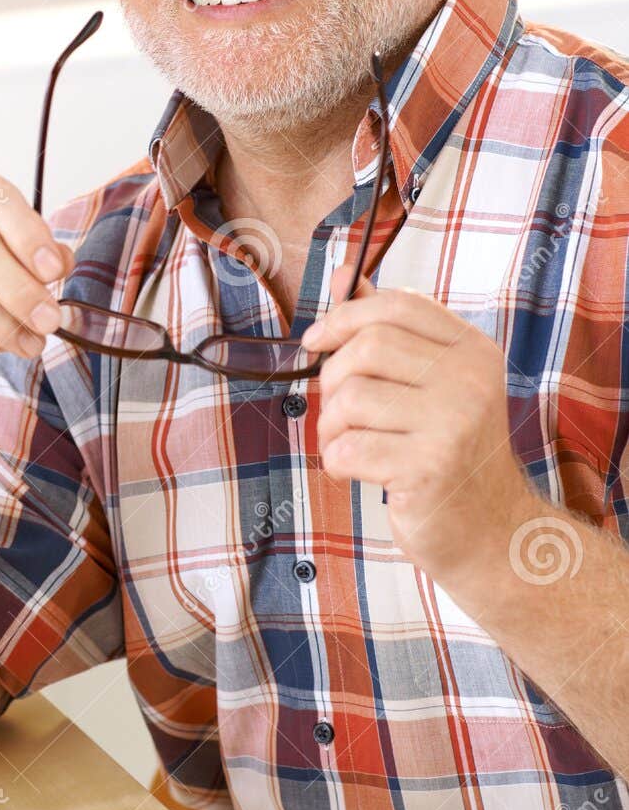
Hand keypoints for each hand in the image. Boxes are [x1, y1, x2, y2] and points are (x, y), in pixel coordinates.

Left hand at [301, 264, 531, 578]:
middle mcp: (470, 379)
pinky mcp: (428, 467)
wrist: (492, 532)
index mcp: (473, 350)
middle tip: (337, 411)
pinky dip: (336, 461)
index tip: (316, 342)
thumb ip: (394, 333)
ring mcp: (453, 423)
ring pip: (350, 397)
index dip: (345, 315)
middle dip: (332, 378)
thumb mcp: (433, 386)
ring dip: (331, 426)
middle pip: (368, 345)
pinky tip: (354, 472)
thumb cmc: (449, 457)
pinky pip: (347, 447)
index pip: (398, 305)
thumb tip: (349, 277)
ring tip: (348, 446)